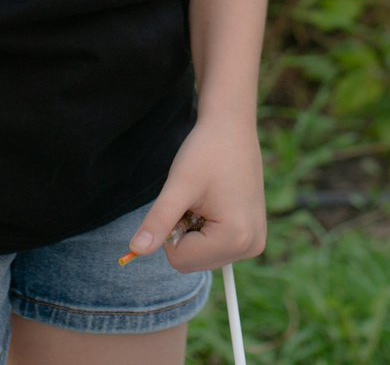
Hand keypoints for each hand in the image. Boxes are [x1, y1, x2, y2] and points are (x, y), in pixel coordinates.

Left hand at [128, 112, 264, 273]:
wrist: (232, 127)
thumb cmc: (206, 151)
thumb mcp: (178, 185)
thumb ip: (158, 221)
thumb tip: (135, 251)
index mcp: (235, 238)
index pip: (179, 260)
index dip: (170, 230)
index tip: (185, 200)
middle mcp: (250, 246)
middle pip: (192, 262)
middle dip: (185, 233)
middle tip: (196, 199)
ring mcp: (254, 243)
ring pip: (203, 257)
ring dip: (195, 232)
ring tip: (207, 199)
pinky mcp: (253, 236)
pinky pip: (216, 248)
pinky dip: (208, 231)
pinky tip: (215, 204)